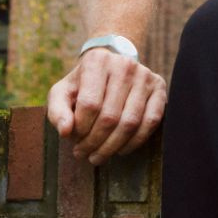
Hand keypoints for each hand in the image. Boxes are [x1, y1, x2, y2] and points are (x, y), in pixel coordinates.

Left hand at [46, 48, 166, 164]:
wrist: (110, 66)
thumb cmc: (83, 84)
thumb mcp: (62, 92)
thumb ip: (58, 111)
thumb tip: (65, 131)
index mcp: (97, 61)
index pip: (89, 104)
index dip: (80, 129)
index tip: (73, 140)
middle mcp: (124, 65)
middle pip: (110, 116)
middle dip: (95, 143)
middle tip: (84, 155)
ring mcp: (144, 75)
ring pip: (130, 122)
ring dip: (112, 147)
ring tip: (98, 157)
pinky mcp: (159, 87)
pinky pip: (151, 122)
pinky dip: (135, 142)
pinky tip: (120, 150)